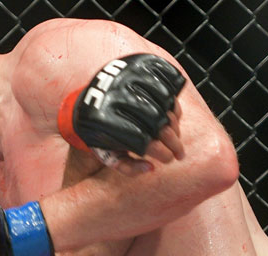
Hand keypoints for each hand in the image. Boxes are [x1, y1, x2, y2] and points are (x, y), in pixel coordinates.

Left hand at [60, 54, 187, 174]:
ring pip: (166, 108)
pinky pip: (166, 90)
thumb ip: (128, 168)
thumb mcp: (107, 155)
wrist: (87, 101)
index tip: (169, 160)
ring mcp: (132, 86)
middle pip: (161, 127)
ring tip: (175, 136)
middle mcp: (122, 103)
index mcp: (111, 127)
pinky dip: (174, 106)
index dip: (163, 154)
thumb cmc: (101, 134)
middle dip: (175, 144)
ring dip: (176, 126)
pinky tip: (173, 117)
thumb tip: (151, 168)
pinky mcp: (139, 75)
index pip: (147, 144)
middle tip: (179, 153)